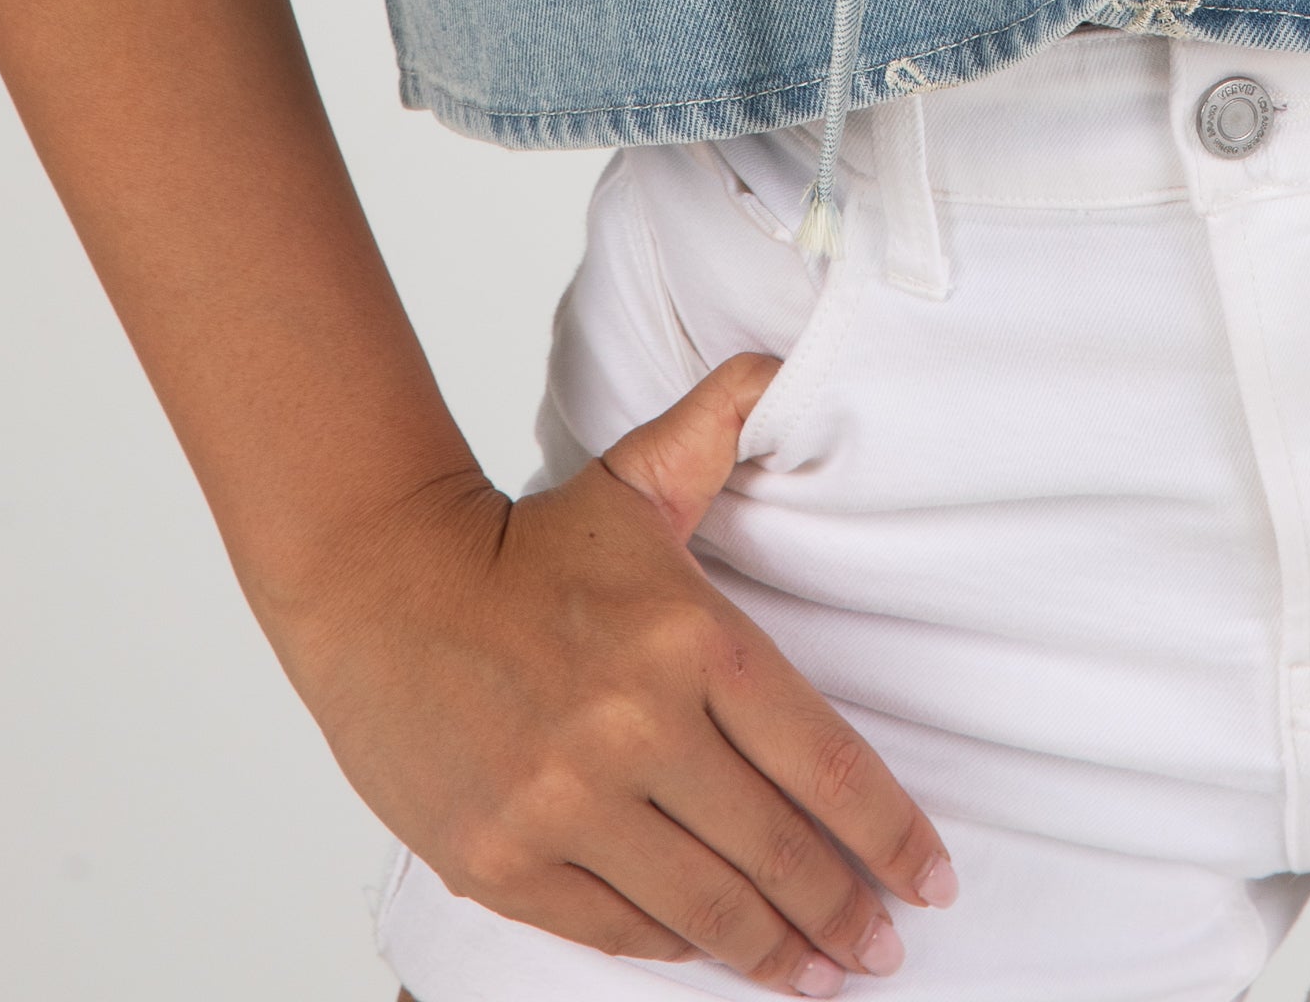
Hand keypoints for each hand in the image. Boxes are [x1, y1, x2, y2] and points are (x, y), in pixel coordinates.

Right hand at [278, 351, 955, 989]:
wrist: (379, 585)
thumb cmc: (523, 545)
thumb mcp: (635, 479)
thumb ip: (720, 428)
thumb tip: (784, 368)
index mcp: (689, 639)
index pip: (820, 760)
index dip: (888, 833)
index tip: (930, 879)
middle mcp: (636, 729)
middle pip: (774, 850)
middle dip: (843, 914)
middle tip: (885, 948)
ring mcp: (567, 804)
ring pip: (705, 907)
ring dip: (773, 952)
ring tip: (821, 974)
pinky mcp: (507, 861)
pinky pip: (618, 928)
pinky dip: (675, 947)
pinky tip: (714, 953)